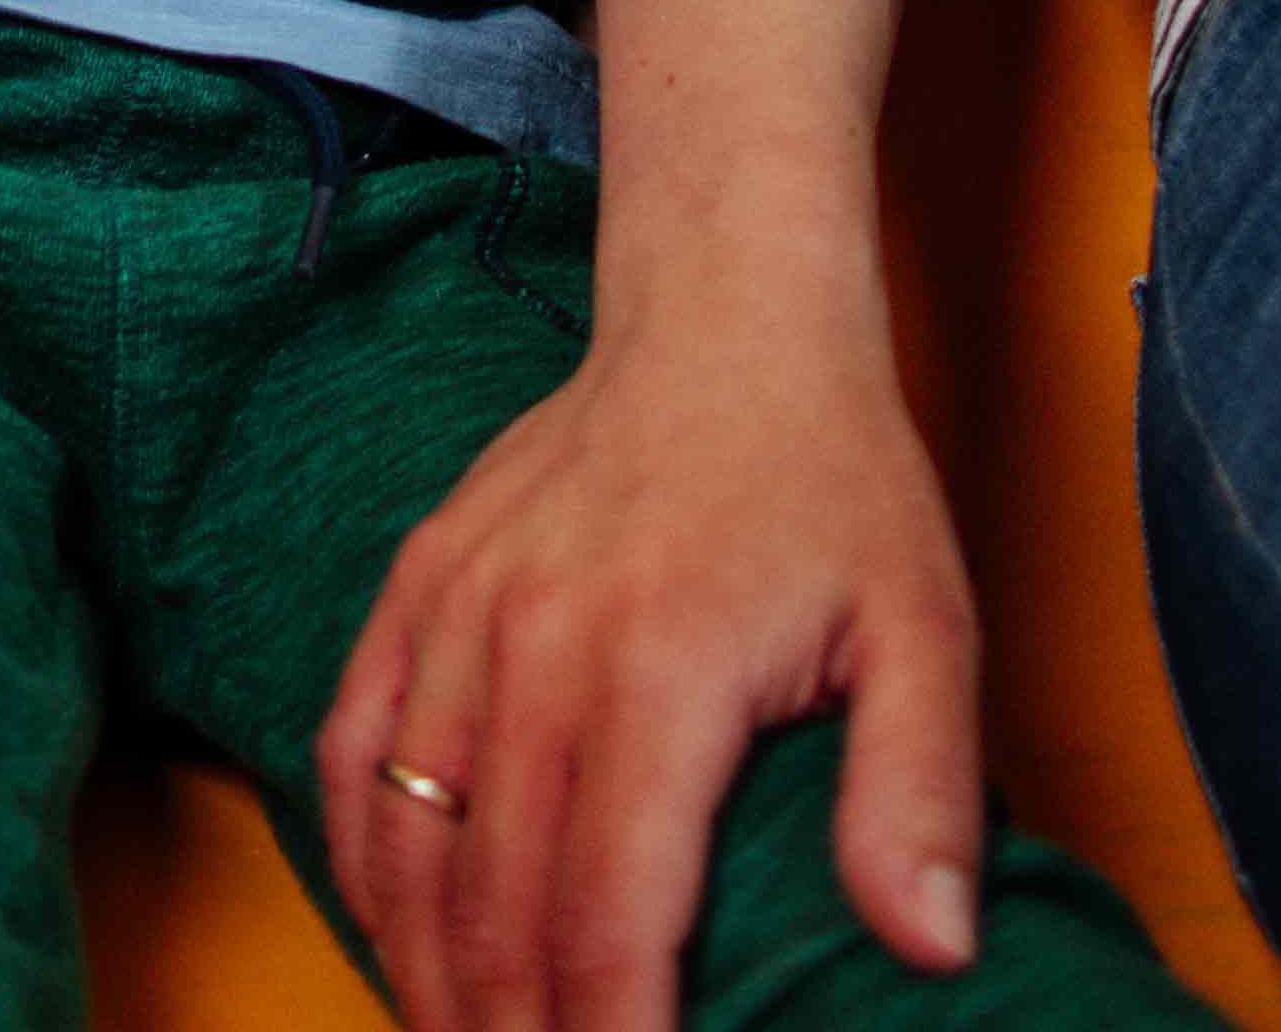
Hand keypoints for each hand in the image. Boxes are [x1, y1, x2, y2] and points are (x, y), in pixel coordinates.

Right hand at [316, 315, 993, 1029]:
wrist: (725, 314)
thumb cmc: (832, 478)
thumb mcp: (925, 627)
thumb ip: (921, 793)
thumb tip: (930, 949)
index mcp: (662, 670)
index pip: (610, 917)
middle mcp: (537, 645)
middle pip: (496, 905)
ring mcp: (458, 612)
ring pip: (406, 842)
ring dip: (429, 974)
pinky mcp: (416, 585)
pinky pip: (350, 747)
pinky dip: (361, 861)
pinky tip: (396, 932)